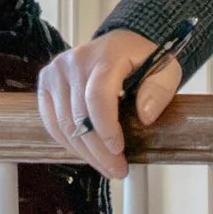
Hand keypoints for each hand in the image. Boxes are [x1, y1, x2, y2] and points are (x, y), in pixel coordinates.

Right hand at [39, 29, 177, 179]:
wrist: (123, 42)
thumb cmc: (144, 58)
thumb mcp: (165, 70)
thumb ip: (158, 91)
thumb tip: (145, 116)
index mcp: (106, 55)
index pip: (98, 95)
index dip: (106, 128)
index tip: (119, 150)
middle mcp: (75, 60)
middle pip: (80, 115)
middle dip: (99, 150)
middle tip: (118, 170)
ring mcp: (57, 71)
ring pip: (64, 124)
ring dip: (85, 152)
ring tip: (106, 167)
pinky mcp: (47, 82)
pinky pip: (51, 122)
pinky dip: (68, 142)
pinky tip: (86, 154)